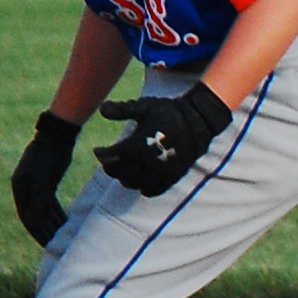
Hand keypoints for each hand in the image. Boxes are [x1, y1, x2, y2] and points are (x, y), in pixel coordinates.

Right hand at [11, 110, 81, 247]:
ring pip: (44, 210)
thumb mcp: (45, 180)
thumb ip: (40, 200)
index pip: (27, 216)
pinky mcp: (47, 182)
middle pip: (35, 215)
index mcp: (20, 188)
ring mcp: (36, 184)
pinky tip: (66, 222)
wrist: (58, 135)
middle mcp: (25, 188)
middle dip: (45, 231)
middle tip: (57, 245)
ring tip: (64, 237)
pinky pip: (50, 202)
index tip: (48, 245)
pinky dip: (57, 213)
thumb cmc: (50, 156)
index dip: (37, 232)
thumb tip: (35, 221)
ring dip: (52, 223)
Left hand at [95, 84, 232, 195]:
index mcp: (137, 145)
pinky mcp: (170, 178)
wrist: (198, 123)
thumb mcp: (145, 106)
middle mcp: (146, 163)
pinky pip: (150, 190)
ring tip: (123, 168)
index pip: (110, 157)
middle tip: (109, 160)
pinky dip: (141, 187)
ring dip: (124, 177)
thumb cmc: (168, 112)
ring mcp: (159, 173)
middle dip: (110, 166)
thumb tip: (101, 109)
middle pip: (118, 172)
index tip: (98, 150)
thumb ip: (122, 109)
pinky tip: (140, 178)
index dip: (101, 154)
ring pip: (132, 183)